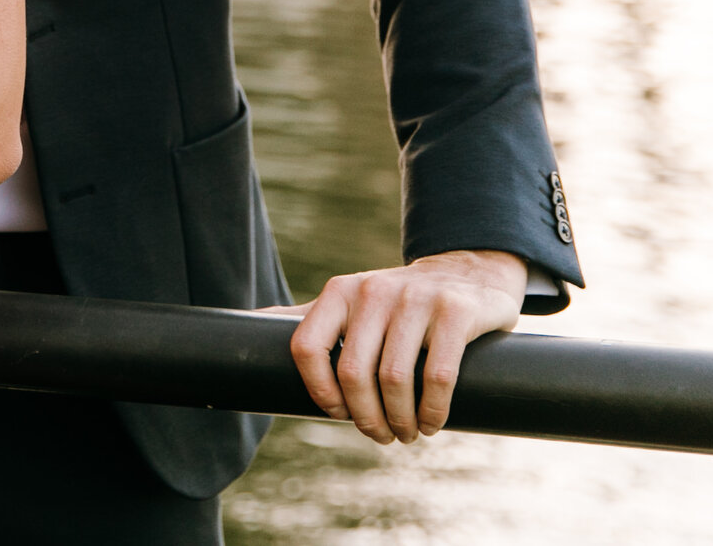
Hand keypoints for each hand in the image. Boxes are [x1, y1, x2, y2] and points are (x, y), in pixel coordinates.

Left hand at [274, 249, 526, 443]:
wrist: (467, 276)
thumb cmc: (398, 305)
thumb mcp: (349, 303)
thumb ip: (306, 317)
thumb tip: (244, 327)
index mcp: (339, 291)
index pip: (306, 347)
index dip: (317, 391)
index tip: (339, 413)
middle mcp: (373, 290)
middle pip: (353, 372)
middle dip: (366, 418)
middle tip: (382, 436)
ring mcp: (416, 297)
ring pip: (395, 379)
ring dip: (401, 421)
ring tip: (408, 434)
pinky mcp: (455, 311)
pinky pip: (437, 376)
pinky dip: (433, 412)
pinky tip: (432, 423)